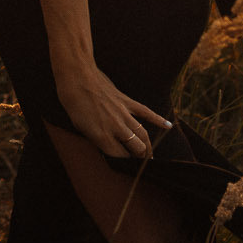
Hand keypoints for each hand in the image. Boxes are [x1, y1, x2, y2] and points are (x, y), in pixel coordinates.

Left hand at [55, 60, 171, 158]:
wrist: (77, 76)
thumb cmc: (73, 103)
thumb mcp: (80, 127)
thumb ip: (96, 139)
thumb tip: (108, 147)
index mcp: (102, 136)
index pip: (120, 157)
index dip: (123, 162)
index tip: (125, 166)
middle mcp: (116, 127)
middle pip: (136, 148)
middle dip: (140, 158)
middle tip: (141, 163)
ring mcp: (123, 114)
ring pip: (143, 134)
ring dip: (148, 147)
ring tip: (150, 156)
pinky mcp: (127, 101)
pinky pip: (146, 112)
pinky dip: (158, 119)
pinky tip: (168, 126)